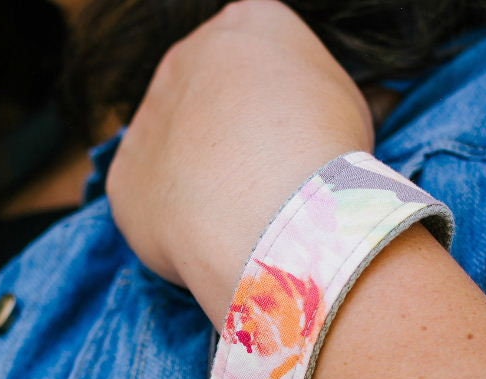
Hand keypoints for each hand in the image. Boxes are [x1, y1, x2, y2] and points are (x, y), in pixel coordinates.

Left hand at [107, 0, 373, 323]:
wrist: (276, 214)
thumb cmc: (328, 161)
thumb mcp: (357, 109)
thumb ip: (334, 104)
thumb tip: (360, 116)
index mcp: (250, 25)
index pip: (265, 62)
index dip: (291, 115)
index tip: (307, 151)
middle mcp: (188, 56)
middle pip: (215, 103)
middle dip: (239, 145)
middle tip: (275, 193)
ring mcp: (149, 117)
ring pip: (180, 154)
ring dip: (206, 185)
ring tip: (248, 225)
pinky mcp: (126, 181)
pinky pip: (154, 206)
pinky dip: (181, 229)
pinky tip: (215, 245)